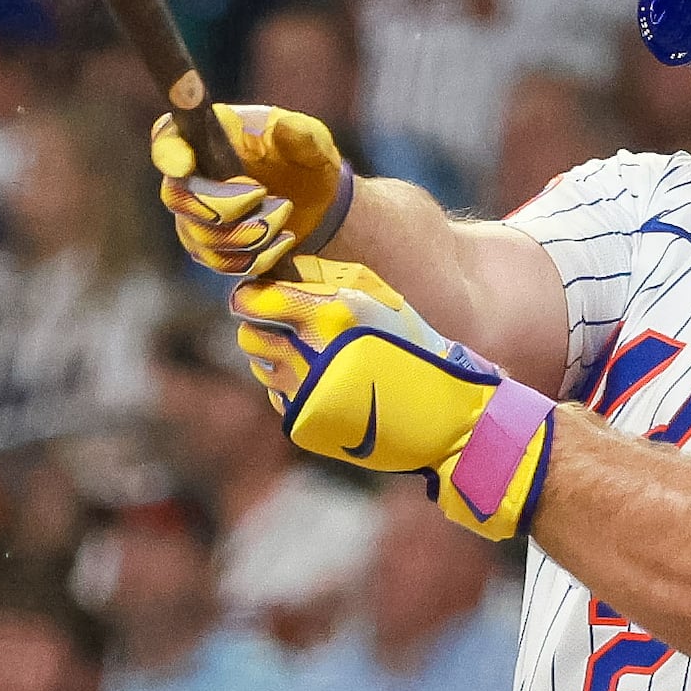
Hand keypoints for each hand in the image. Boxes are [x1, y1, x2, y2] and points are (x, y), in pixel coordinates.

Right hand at [154, 103, 354, 281]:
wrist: (314, 201)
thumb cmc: (303, 158)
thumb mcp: (312, 141)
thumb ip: (304, 135)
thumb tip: (288, 128)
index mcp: (207, 136)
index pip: (168, 142)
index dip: (168, 155)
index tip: (185, 166)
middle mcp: (190, 176)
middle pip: (179, 199)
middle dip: (227, 206)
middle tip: (266, 195)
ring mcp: (194, 216)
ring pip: (203, 238)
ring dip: (252, 232)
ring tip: (283, 212)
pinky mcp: (210, 248)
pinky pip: (222, 264)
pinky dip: (259, 256)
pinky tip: (283, 239)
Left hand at [227, 256, 555, 539]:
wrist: (441, 409)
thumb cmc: (414, 344)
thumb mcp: (379, 296)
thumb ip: (329, 279)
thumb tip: (285, 267)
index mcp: (325, 314)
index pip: (252, 300)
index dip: (249, 297)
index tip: (257, 297)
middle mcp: (307, 352)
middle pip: (249, 336)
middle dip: (259, 327)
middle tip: (281, 327)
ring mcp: (305, 392)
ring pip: (261, 367)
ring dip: (275, 358)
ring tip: (308, 357)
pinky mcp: (306, 422)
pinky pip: (279, 398)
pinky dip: (291, 388)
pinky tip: (321, 383)